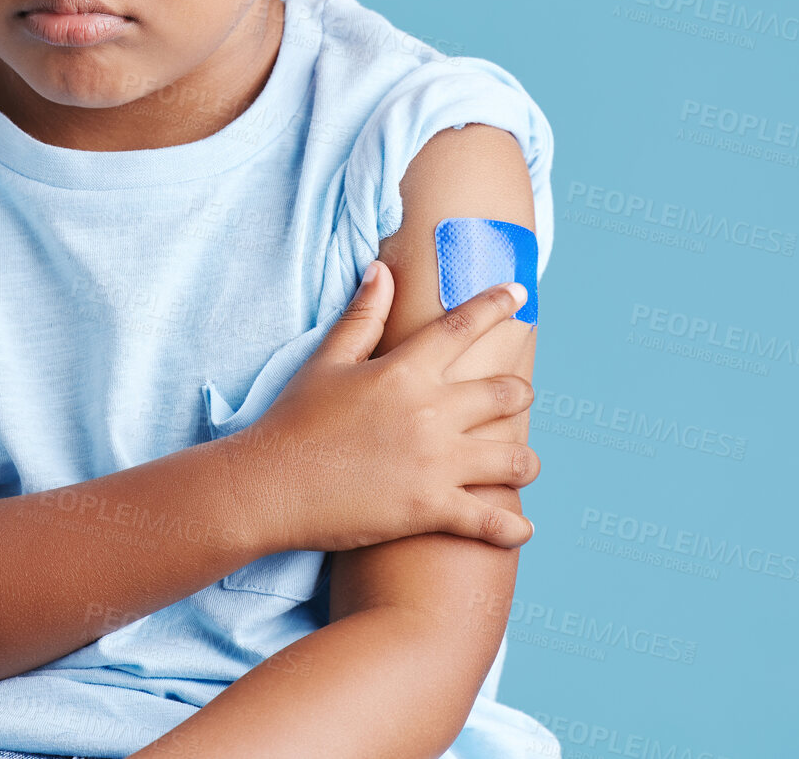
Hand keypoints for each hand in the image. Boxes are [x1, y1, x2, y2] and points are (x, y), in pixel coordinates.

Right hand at [223, 260, 538, 554]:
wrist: (273, 485)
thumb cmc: (296, 420)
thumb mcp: (327, 361)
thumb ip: (362, 315)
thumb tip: (381, 269)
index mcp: (404, 371)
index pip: (461, 326)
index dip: (495, 304)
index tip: (519, 291)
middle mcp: (430, 412)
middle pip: (504, 393)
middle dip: (521, 392)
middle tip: (522, 394)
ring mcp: (435, 462)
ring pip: (513, 458)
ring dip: (526, 460)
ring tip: (523, 463)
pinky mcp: (431, 508)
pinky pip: (492, 520)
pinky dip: (513, 526)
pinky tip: (522, 527)